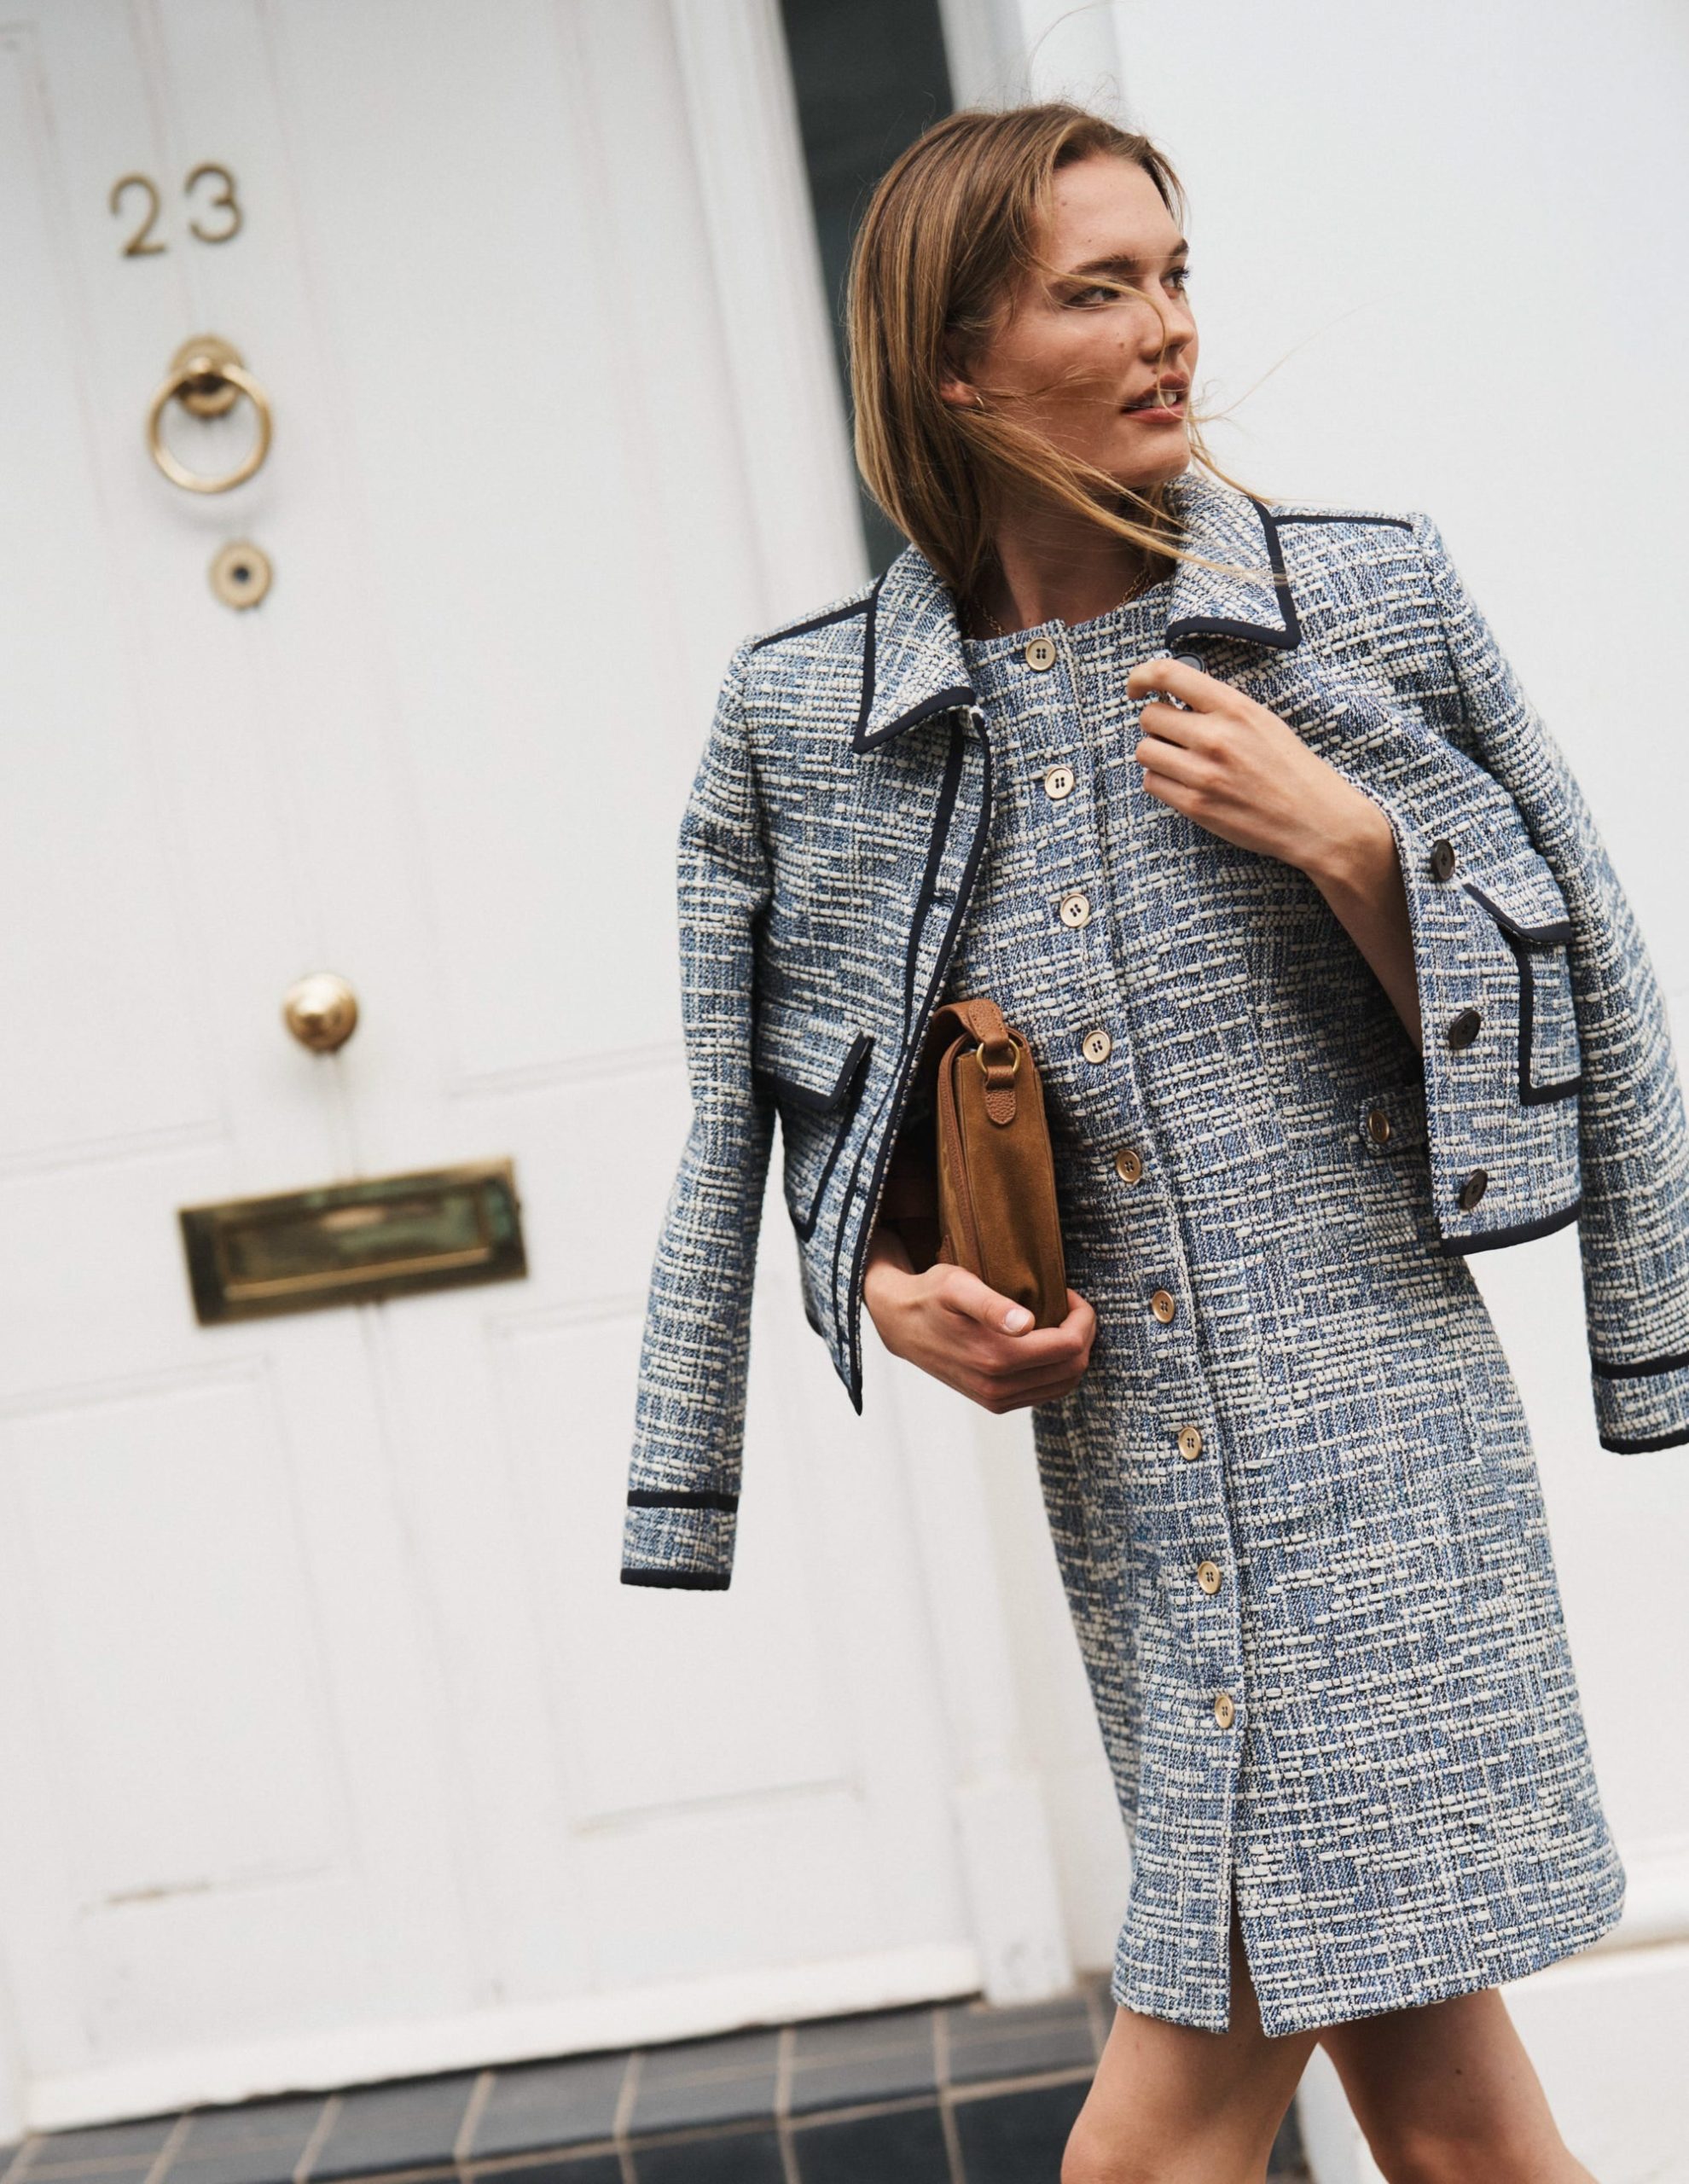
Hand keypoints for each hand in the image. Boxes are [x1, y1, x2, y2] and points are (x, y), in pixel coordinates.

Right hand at [864, 1221, 1095, 1411]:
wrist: (901, 1325)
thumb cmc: (931, 1295)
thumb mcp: (956, 1285)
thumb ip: (991, 1304)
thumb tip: (1026, 1323)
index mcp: (996, 1357)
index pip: (1070, 1346)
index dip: (1082, 1318)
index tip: (1070, 1294)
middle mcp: (999, 1387)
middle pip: (1073, 1367)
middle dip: (1084, 1335)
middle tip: (1072, 1307)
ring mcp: (998, 1399)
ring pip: (1064, 1384)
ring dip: (1073, 1353)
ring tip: (1061, 1323)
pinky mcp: (995, 1403)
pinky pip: (1046, 1393)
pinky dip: (1058, 1369)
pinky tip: (1047, 1344)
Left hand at [1125, 656, 1422, 1045]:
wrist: (1318, 820)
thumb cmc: (1291, 768)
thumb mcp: (1263, 721)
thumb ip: (1221, 707)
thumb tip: (1175, 694)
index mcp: (1234, 708)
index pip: (1169, 674)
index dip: (1142, 676)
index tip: (1138, 687)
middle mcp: (1215, 737)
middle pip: (1150, 717)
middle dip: (1156, 723)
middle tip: (1174, 734)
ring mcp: (1202, 773)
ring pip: (1145, 751)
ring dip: (1156, 753)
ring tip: (1181, 760)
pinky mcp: (1195, 805)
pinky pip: (1152, 783)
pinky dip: (1161, 781)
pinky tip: (1185, 782)